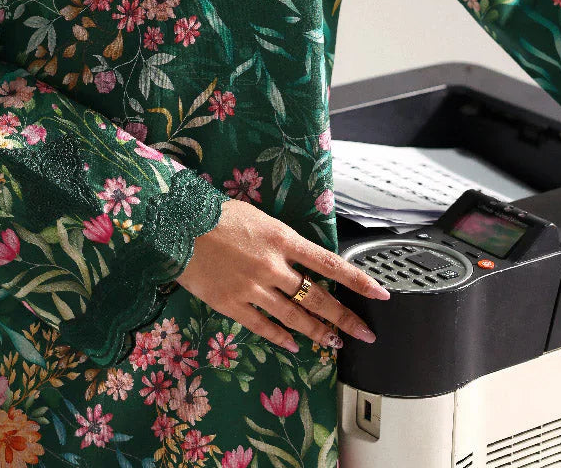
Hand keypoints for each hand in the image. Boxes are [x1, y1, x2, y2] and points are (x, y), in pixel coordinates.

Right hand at [176, 197, 389, 352]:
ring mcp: (252, 288)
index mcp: (283, 238)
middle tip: (364, 334)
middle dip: (345, 318)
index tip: (381, 294)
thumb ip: (284, 243)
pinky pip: (262, 326)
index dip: (358, 281)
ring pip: (294, 317)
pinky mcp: (231, 304)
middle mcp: (272, 266)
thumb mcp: (261, 219)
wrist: (179, 225)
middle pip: (317, 298)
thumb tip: (306, 264)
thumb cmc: (220, 215)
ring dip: (317, 333)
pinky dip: (280, 337)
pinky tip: (293, 345)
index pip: (330, 264)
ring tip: (333, 344)